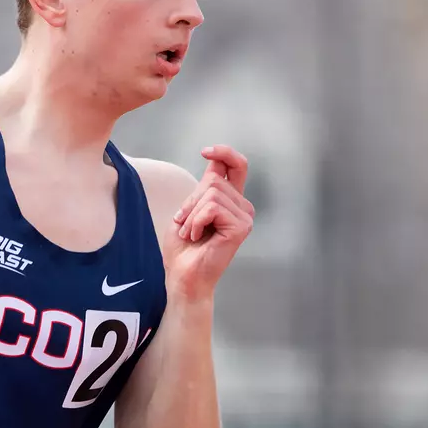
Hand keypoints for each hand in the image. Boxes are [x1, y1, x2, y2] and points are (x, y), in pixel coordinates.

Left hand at [168, 145, 253, 301]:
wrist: (182, 276)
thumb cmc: (183, 248)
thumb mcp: (189, 209)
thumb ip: (204, 187)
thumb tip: (214, 160)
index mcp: (230, 201)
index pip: (236, 166)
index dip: (224, 153)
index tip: (204, 151)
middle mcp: (241, 207)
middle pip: (214, 181)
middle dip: (191, 202)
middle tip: (185, 224)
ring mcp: (244, 217)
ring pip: (212, 194)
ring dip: (192, 214)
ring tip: (191, 233)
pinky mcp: (241, 228)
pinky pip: (212, 208)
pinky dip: (196, 221)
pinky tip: (197, 237)